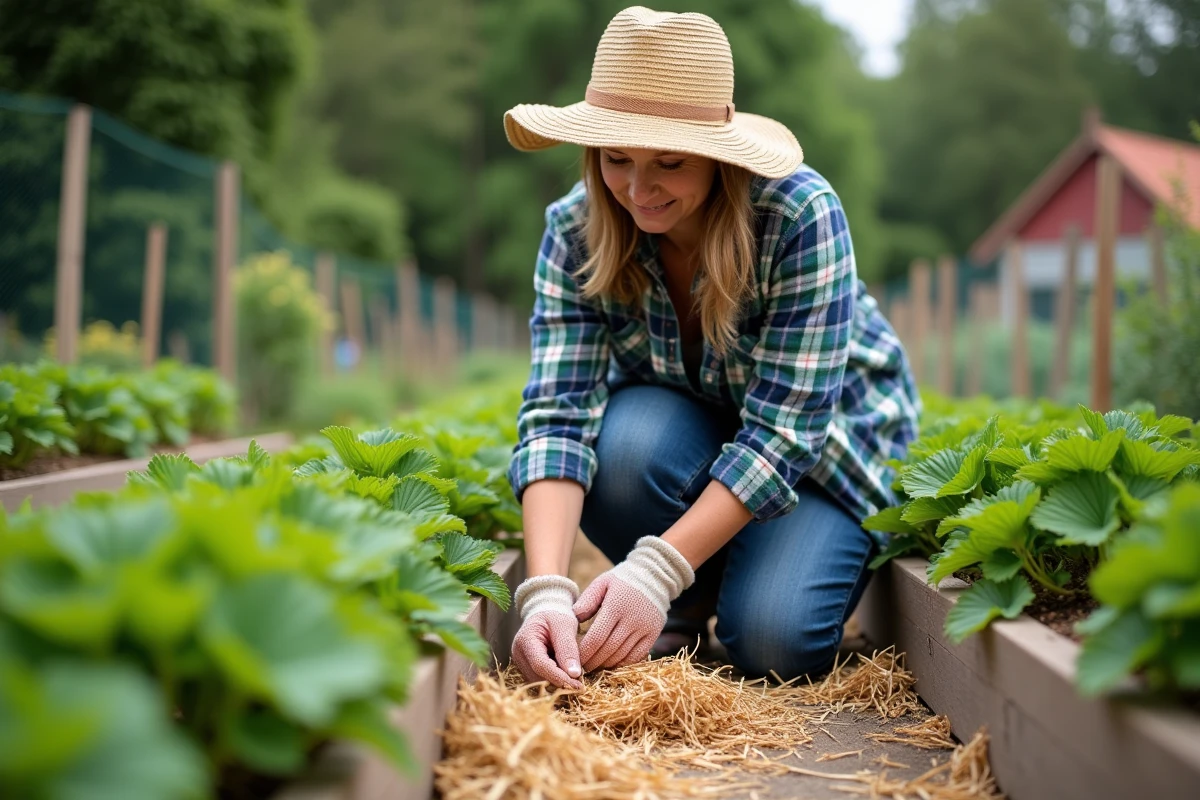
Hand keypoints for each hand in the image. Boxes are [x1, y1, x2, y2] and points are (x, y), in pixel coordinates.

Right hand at [510, 575, 583, 688]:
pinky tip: (565, 673)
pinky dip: (555, 680)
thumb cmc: (556, 616)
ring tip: (574, 675)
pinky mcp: (527, 670)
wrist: (546, 615)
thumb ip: (568, 648)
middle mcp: (519, 654)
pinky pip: (541, 680)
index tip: (578, 685)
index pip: (540, 664)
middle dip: (560, 682)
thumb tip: (574, 674)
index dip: (559, 677)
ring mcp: (521, 664)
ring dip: (558, 682)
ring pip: (540, 682)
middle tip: (581, 683)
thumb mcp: (565, 625)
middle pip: (539, 677)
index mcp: (525, 640)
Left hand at [573, 536, 694, 671]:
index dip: (585, 652)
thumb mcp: (602, 582)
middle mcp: (632, 620)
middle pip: (608, 649)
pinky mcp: (654, 634)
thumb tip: (574, 618)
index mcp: (616, 606)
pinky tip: (612, 664)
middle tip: (582, 667)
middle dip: (593, 661)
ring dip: (606, 664)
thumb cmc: (622, 580)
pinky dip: (623, 663)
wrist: (655, 576)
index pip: (597, 637)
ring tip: (594, 667)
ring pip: (622, 655)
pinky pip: (637, 656)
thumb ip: (587, 600)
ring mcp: (644, 629)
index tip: (575, 659)